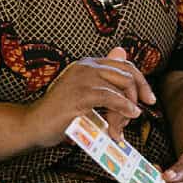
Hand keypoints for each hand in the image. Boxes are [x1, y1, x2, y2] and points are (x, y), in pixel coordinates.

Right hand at [26, 47, 155, 148]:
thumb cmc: (60, 113)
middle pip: (127, 75)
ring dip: (126, 112)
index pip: (124, 65)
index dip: (141, 82)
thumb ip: (106, 81)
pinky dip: (123, 109)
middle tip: (135, 117)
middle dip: (136, 97)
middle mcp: (86, 66)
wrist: (33, 125)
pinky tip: (127, 118)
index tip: (149, 99)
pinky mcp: (81, 95)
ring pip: (121, 89)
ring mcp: (83, 79)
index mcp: (88, 64)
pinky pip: (112, 99)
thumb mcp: (87, 95)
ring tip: (119, 128)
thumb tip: (123, 53)